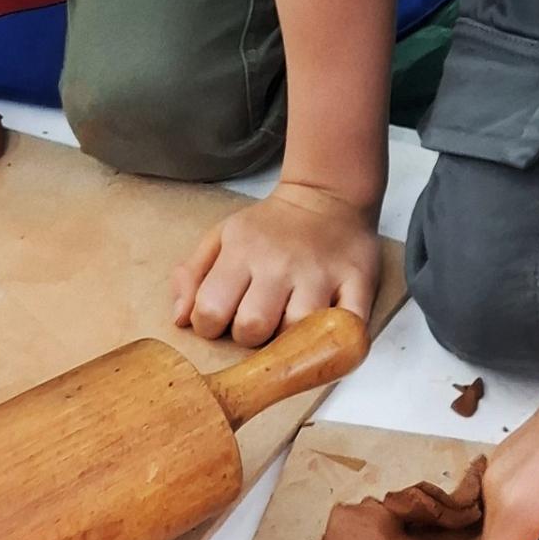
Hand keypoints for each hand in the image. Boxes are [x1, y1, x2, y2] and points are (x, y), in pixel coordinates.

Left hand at [173, 181, 379, 346]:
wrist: (328, 196)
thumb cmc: (271, 227)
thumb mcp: (221, 237)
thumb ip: (193, 276)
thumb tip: (180, 319)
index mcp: (242, 252)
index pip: (210, 311)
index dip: (211, 327)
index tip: (224, 321)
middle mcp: (280, 263)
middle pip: (254, 328)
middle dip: (250, 338)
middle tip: (260, 326)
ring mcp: (321, 275)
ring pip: (298, 333)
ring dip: (291, 343)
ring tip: (291, 330)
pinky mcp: (358, 283)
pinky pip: (350, 329)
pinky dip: (340, 342)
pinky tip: (329, 339)